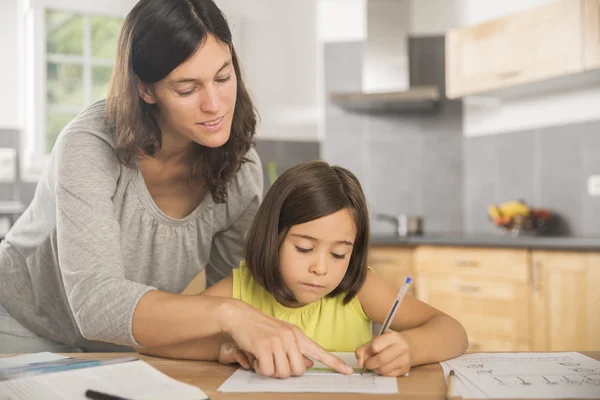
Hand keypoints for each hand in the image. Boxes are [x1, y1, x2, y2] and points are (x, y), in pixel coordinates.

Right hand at [221, 299, 352, 377]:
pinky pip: (267, 371)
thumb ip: (295, 350)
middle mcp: (291, 337)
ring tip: (263, 357)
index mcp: (297, 335)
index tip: (349, 371)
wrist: (240, 316)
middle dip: (285, 372)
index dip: (335, 363)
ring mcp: (278, 341)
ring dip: (270, 371)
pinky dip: (259, 368)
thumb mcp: (281, 336)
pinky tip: (255, 357)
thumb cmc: (259, 328)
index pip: (320, 351)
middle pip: (298, 371)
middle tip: (273, 362)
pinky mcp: (264, 346)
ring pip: (282, 373)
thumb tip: (309, 363)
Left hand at [355, 331, 411, 376]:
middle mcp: (401, 347)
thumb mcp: (374, 341)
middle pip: (380, 359)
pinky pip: (387, 375)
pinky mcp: (405, 370)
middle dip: (369, 364)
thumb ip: (363, 350)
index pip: (375, 346)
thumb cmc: (387, 343)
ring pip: (383, 369)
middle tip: (367, 364)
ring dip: (375, 369)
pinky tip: (382, 367)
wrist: (406, 347)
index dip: (367, 352)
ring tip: (375, 365)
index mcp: (392, 337)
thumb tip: (360, 363)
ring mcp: (404, 359)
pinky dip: (381, 373)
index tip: (366, 354)